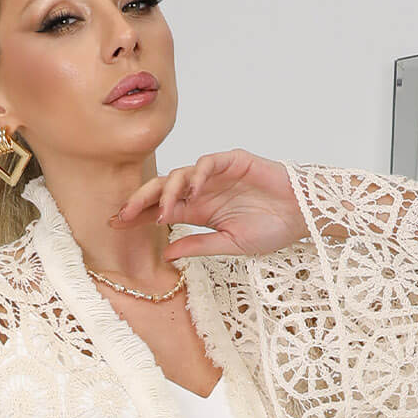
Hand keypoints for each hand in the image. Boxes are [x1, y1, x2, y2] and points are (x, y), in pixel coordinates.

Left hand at [111, 150, 313, 260]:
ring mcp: (215, 175)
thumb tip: (167, 255)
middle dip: (140, 201)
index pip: (160, 211)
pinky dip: (197, 174)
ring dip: (168, 192)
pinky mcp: (233, 161)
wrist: (303, 215)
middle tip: (123, 215)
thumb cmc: (272, 230)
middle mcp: (202, 191)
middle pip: (162, 189)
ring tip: (164, 211)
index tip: (114, 226)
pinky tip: (191, 189)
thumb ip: (198, 246)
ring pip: (180, 174)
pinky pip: (208, 162)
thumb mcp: (230, 246)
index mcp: (198, 211)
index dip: (137, 216)